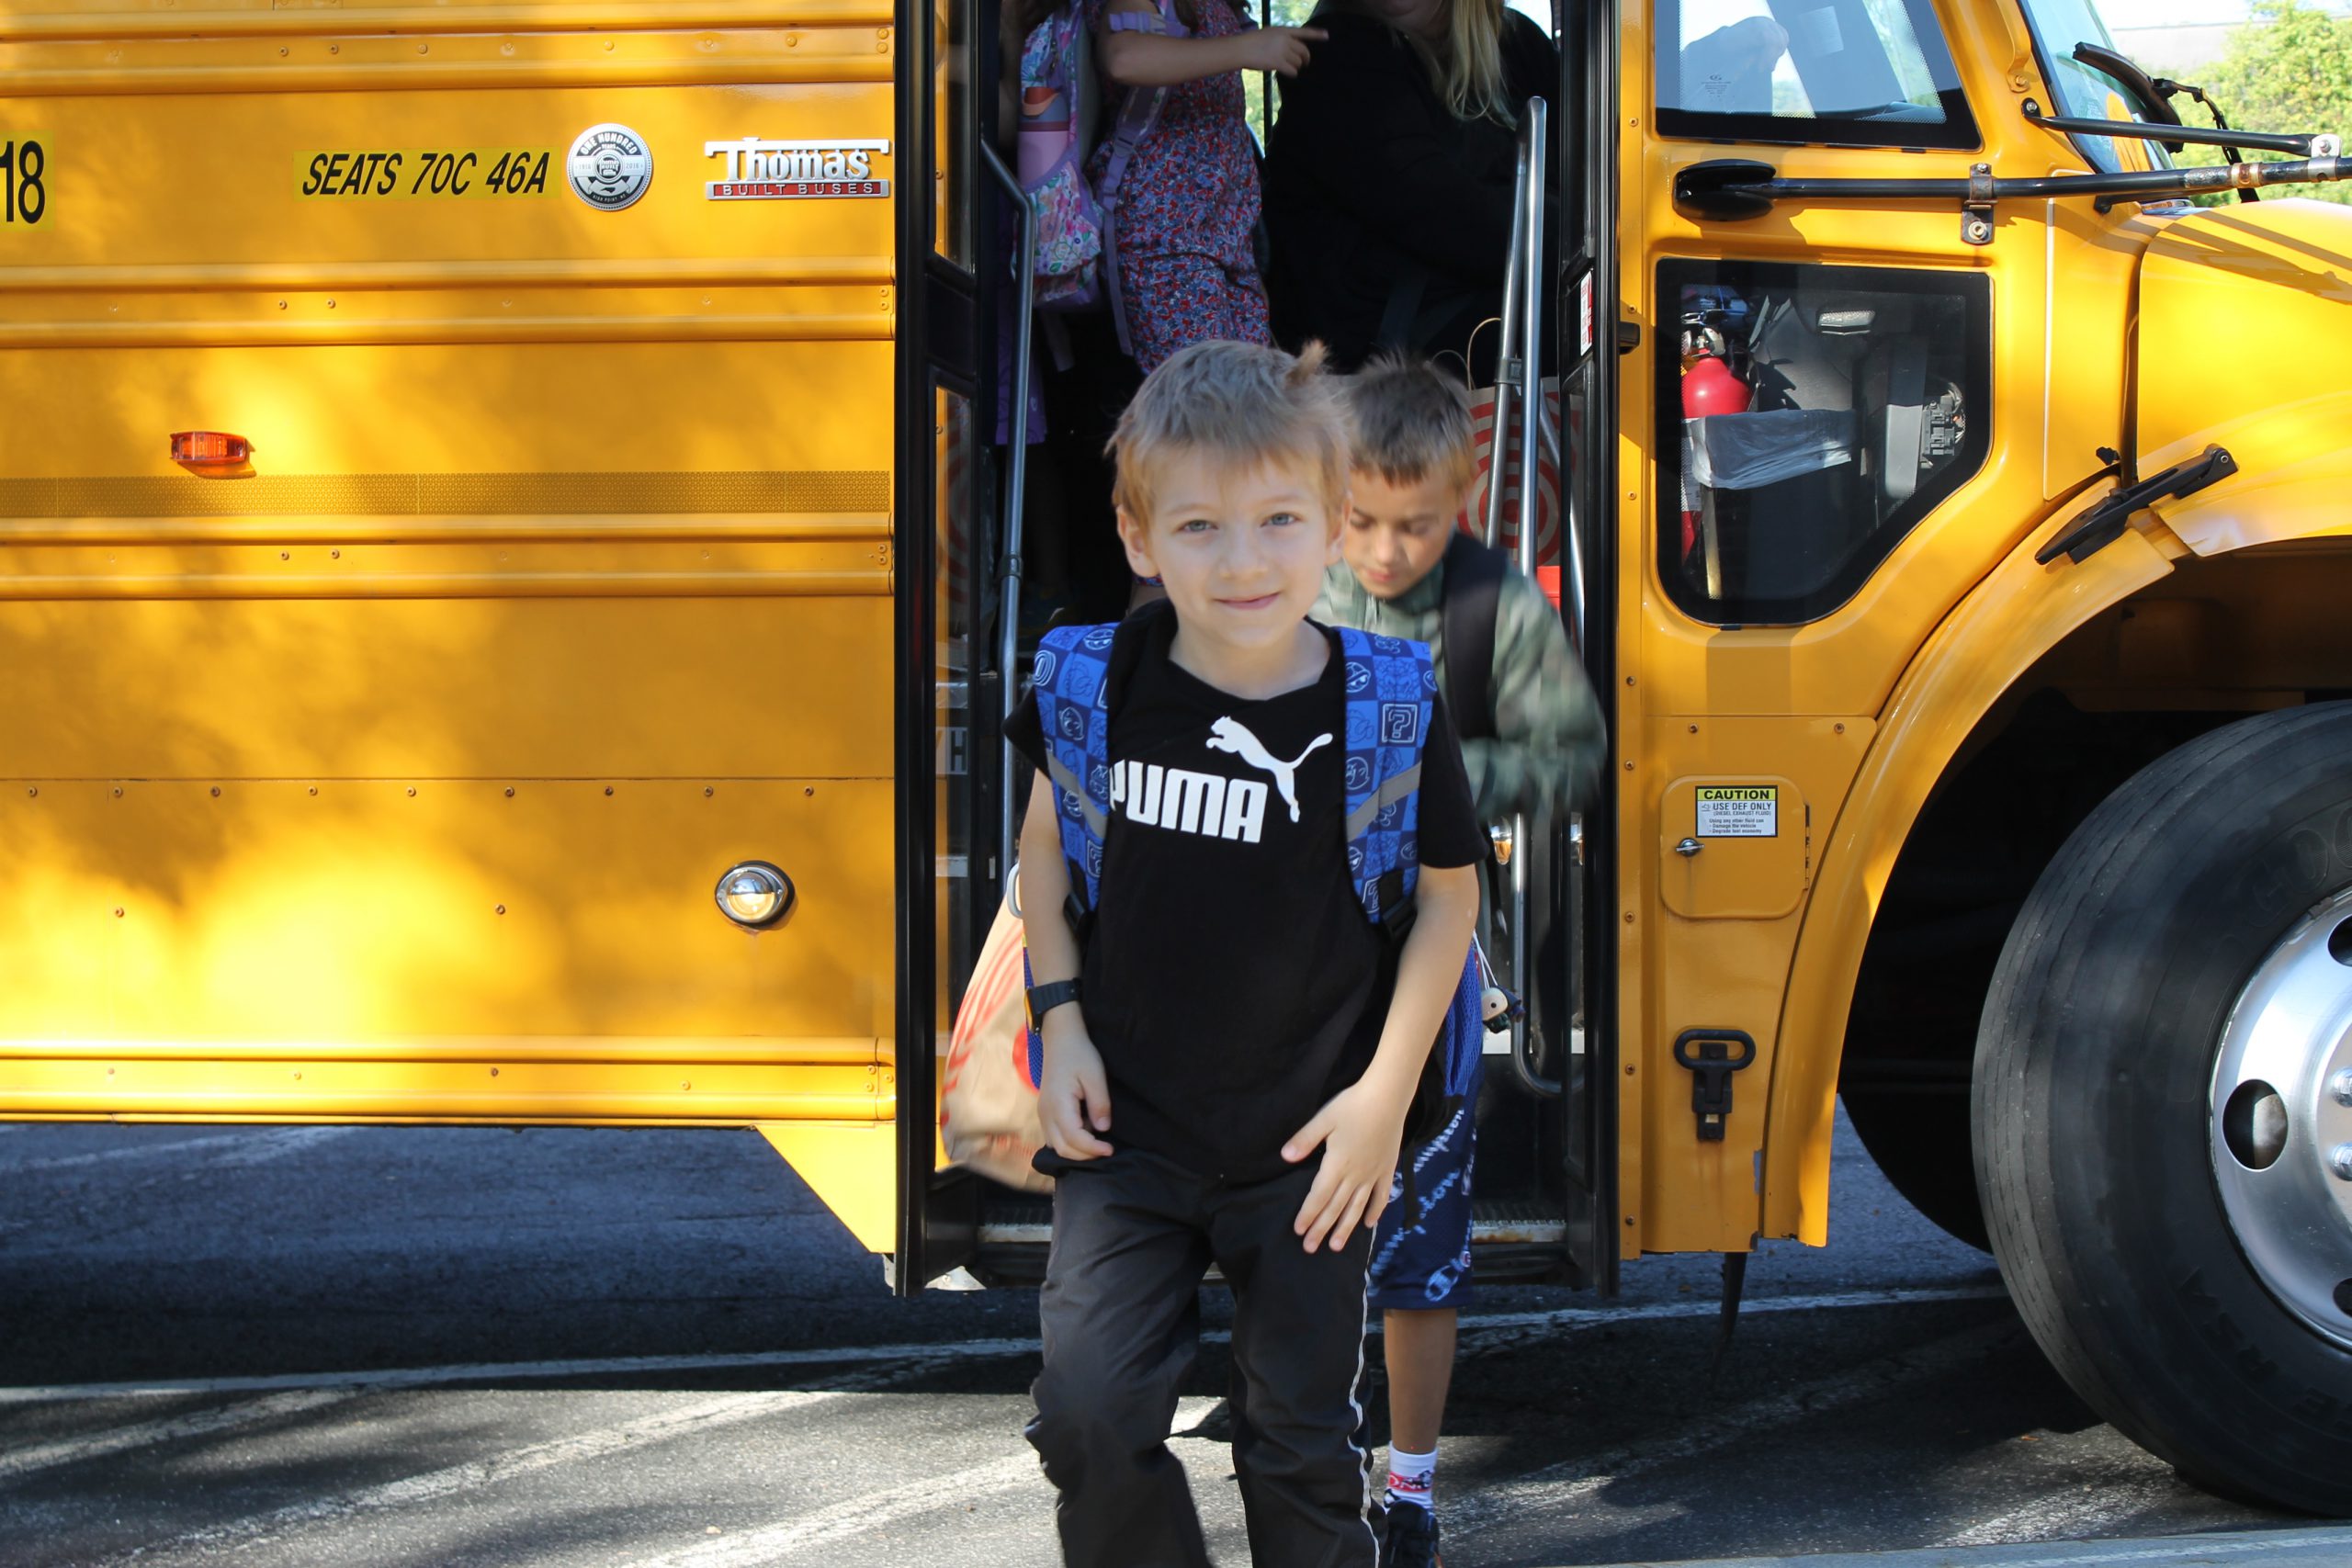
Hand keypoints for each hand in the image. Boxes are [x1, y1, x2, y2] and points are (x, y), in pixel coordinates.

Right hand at [1038, 1015, 1114, 1160]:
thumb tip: (1102, 1129)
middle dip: (1085, 1155)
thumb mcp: (1095, 1076)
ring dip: (1076, 1151)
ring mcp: (1043, 1114)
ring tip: (1096, 1142)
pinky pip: (1053, 1137)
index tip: (1111, 1148)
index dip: (1092, 1148)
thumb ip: (1099, 1104)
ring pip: (1055, 1146)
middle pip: (1062, 1148)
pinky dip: (1068, 1143)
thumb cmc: (1079, 1054)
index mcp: (1058, 1104)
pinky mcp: (1045, 1112)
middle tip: (1106, 1149)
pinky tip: (1084, 1134)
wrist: (1061, 1040)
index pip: (1074, 1138)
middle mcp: (1046, 1113)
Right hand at [1236, 24, 1324, 76]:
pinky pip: (1293, 70)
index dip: (1316, 34)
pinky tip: (1289, 73)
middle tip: (1304, 63)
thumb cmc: (1251, 42)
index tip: (1327, 36)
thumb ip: (1281, 39)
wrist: (1242, 48)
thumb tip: (1290, 50)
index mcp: (1283, 31)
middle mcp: (1285, 40)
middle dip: (1306, 58)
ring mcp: (1282, 51)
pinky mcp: (1278, 62)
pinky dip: (1293, 73)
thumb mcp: (1268, 34)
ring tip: (1290, 67)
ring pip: (1298, 62)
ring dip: (1297, 66)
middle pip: (1303, 51)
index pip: (1303, 32)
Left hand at [1282, 1079, 1408, 1251]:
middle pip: (1335, 1207)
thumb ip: (1305, 1140)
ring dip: (1346, 1228)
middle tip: (1310, 1248)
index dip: (1308, 1214)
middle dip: (1321, 1228)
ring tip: (1336, 1246)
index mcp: (1337, 1164)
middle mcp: (1355, 1175)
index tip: (1299, 1231)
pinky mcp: (1387, 1170)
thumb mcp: (1323, 1119)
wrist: (1387, 1098)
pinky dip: (1375, 1211)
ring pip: (1357, 1207)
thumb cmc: (1352, 1106)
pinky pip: (1381, 1196)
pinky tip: (1369, 1224)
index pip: (1319, 1196)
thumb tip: (1285, 1156)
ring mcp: (1373, 1174)